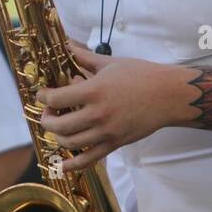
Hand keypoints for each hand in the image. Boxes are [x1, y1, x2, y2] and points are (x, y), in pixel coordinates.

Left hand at [37, 42, 188, 171]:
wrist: (169, 96)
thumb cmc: (142, 75)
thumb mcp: (111, 63)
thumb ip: (85, 57)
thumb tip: (67, 45)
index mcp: (94, 91)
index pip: (56, 99)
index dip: (43, 97)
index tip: (43, 94)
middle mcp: (97, 114)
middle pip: (58, 125)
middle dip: (46, 119)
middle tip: (49, 111)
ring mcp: (106, 132)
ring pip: (69, 142)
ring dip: (57, 136)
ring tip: (58, 126)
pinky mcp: (115, 144)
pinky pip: (89, 159)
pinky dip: (72, 165)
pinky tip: (61, 166)